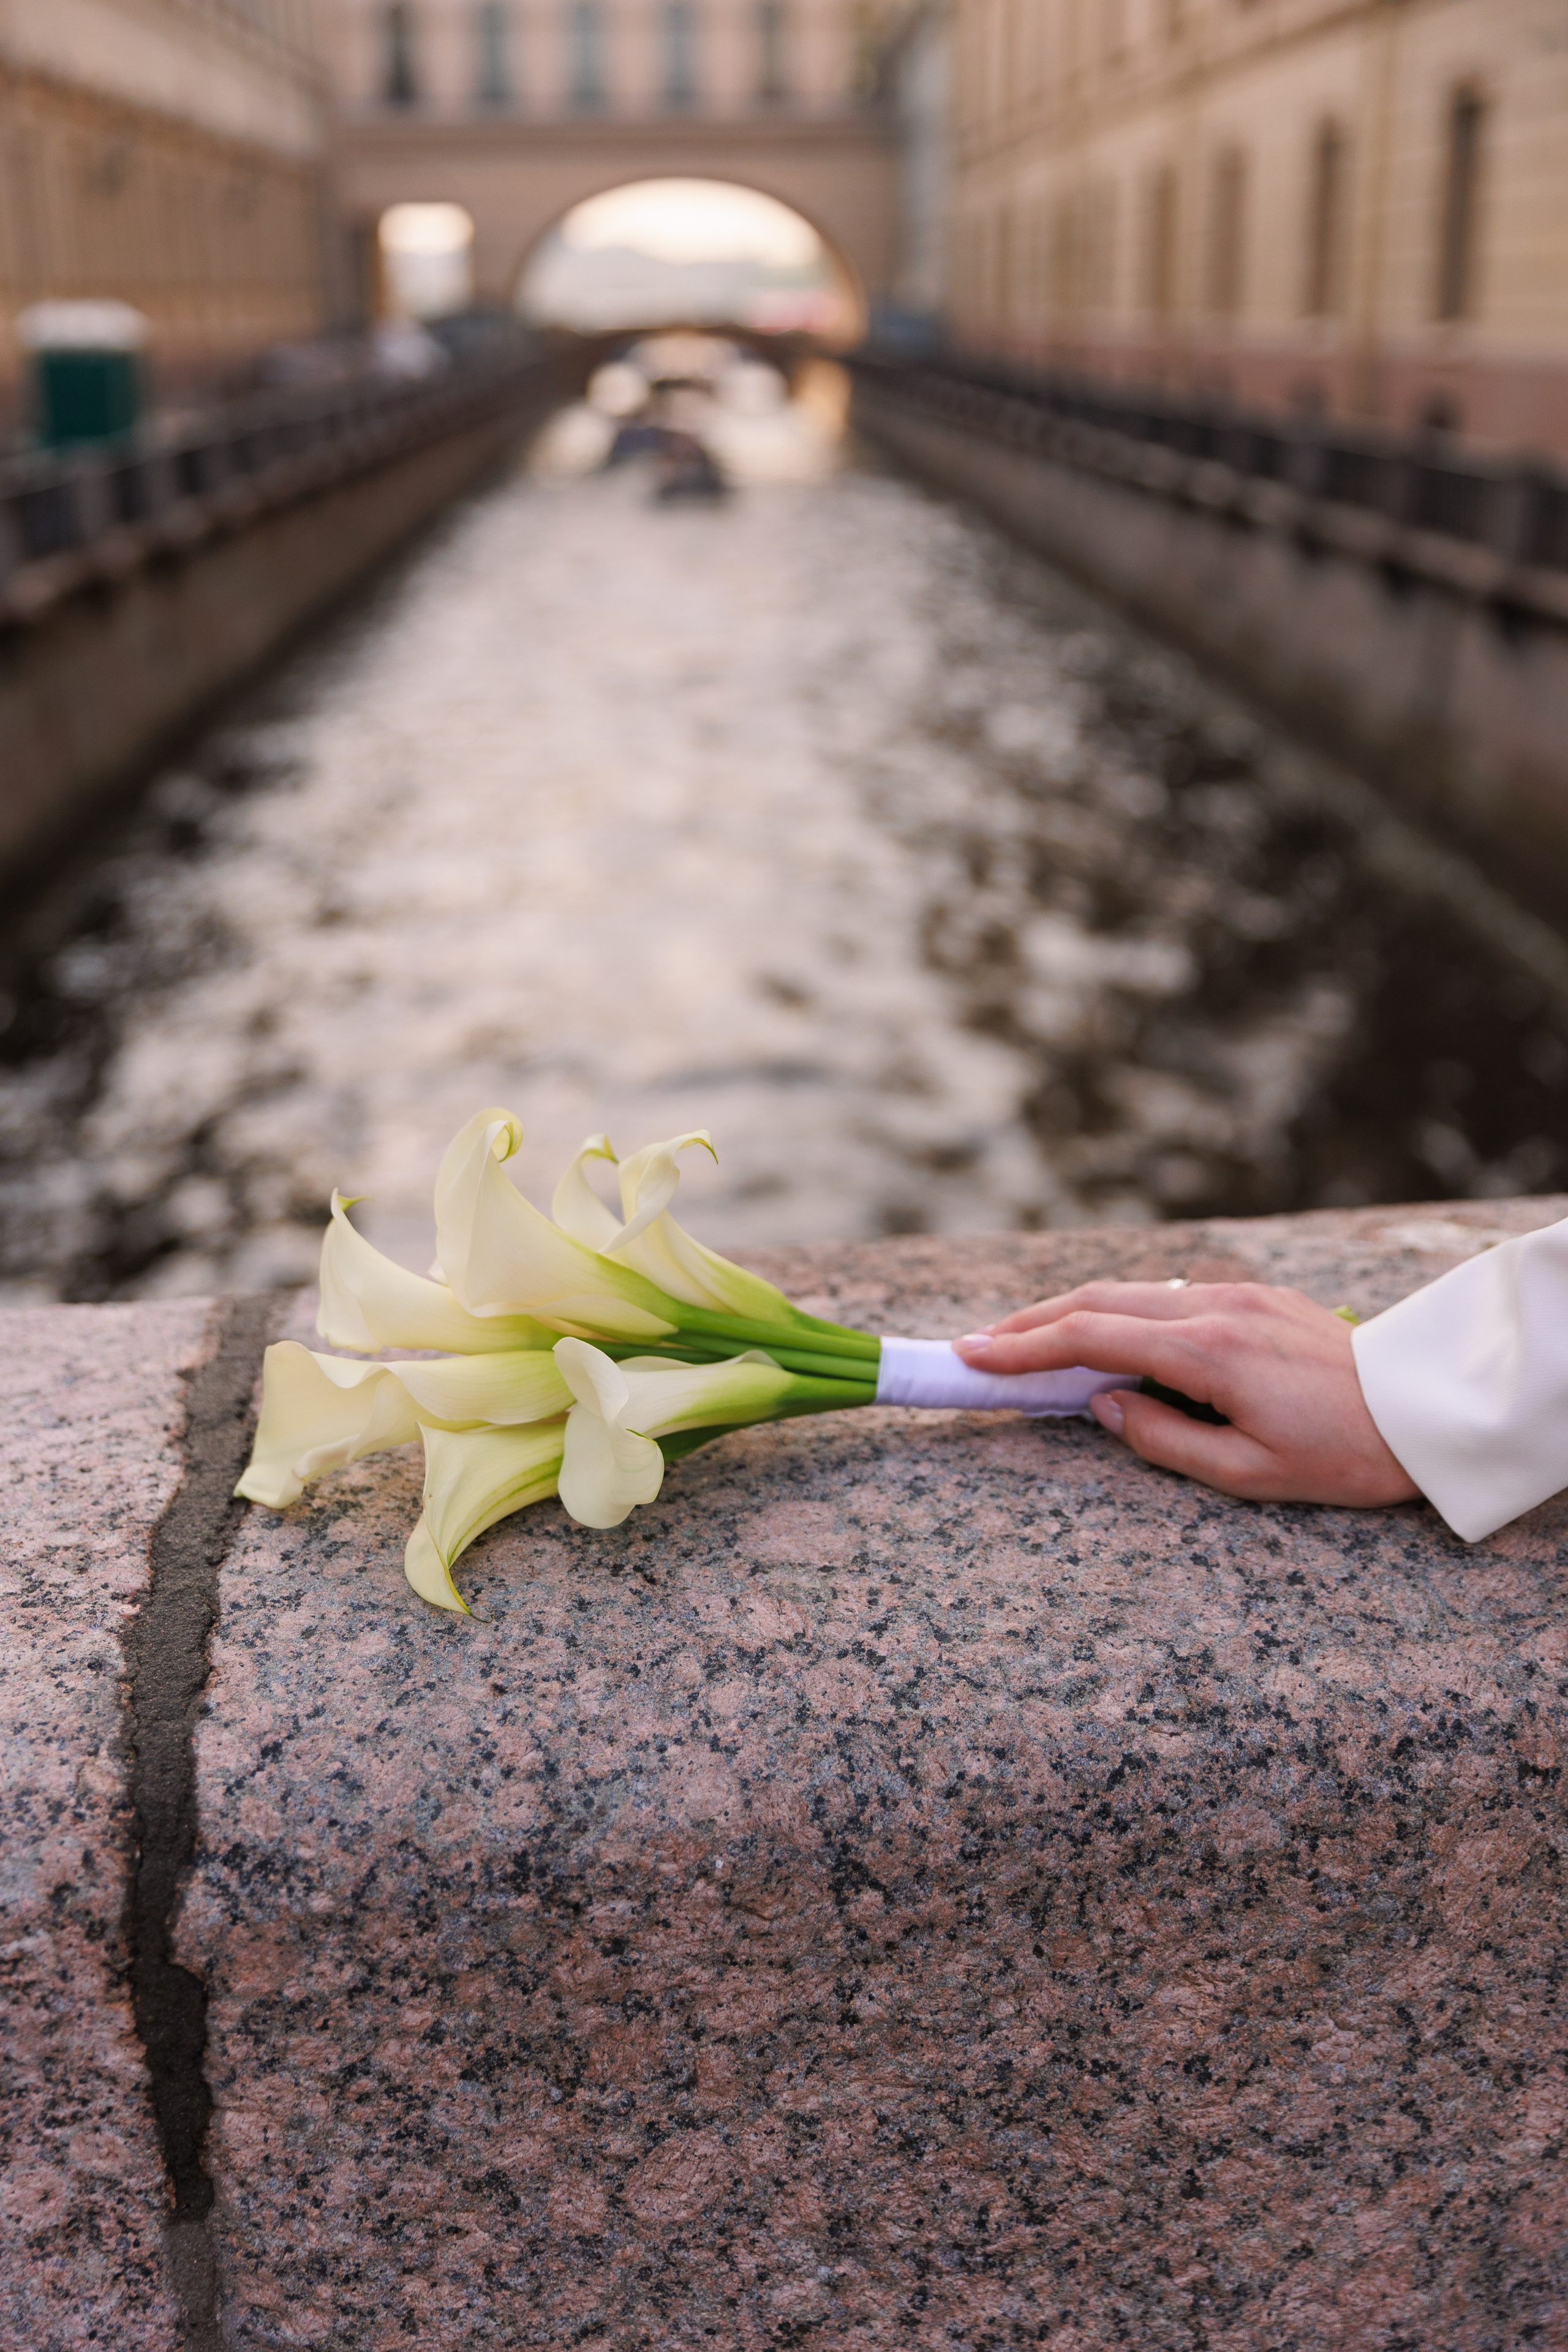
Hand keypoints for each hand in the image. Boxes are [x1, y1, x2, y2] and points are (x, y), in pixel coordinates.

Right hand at [954, 1281, 1421, 1509]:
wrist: (1425, 1410)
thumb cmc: (1343, 1454)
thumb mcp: (1248, 1473)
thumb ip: (1161, 1438)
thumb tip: (1100, 1404)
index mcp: (1206, 1350)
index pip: (1088, 1338)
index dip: (1021, 1346)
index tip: (970, 1353)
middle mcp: (1212, 1305)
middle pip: (1097, 1299)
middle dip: (1029, 1320)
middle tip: (977, 1343)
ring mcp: (1234, 1292)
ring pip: (1129, 1291)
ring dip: (1070, 1312)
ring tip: (1025, 1339)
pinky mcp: (1252, 1295)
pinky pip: (1164, 1294)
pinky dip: (1116, 1310)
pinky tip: (1100, 1334)